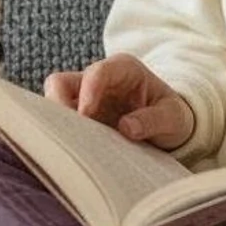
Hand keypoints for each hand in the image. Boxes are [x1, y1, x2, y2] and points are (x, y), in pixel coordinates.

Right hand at [43, 53, 194, 150]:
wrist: (168, 126)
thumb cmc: (172, 116)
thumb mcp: (173, 117)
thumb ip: (154, 119)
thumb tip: (127, 128)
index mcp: (123, 69)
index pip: (96, 73)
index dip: (87, 94)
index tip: (87, 119)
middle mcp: (98, 80)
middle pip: (60, 83)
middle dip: (58, 109)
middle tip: (69, 137)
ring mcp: (84, 99)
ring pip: (52, 104)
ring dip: (56, 126)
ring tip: (70, 150)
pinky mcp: (78, 119)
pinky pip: (57, 123)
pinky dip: (59, 137)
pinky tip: (70, 156)